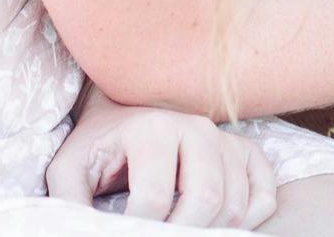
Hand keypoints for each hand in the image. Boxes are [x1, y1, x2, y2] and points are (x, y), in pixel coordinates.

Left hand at [47, 83, 277, 228]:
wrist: (127, 109)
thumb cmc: (98, 145)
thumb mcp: (70, 169)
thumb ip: (68, 202)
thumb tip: (79, 232)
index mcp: (154, 130)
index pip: (155, 198)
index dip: (139, 230)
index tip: (125, 235)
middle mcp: (198, 128)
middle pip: (206, 200)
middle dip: (182, 235)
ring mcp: (227, 139)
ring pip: (235, 203)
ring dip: (211, 231)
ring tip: (180, 235)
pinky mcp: (246, 150)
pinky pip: (265, 192)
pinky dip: (249, 218)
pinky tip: (217, 226)